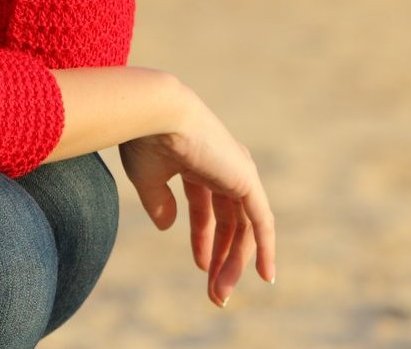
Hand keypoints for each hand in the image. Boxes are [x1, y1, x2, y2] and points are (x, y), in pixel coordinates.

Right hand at [115, 86, 277, 308]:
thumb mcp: (147, 178)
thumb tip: (166, 226)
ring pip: (243, 228)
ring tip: (221, 295)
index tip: (200, 268)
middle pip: (229, 222)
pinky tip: (266, 275)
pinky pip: (261, 221)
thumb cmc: (144, 139)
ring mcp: (237, 172)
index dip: (203, 240)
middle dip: (220, 258)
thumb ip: (158, 202)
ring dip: (232, 263)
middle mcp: (222, 166)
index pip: (207, 208)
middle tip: (216, 295)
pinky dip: (266, 248)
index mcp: (198, 162)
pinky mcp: (246, 179)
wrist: (154, 115)